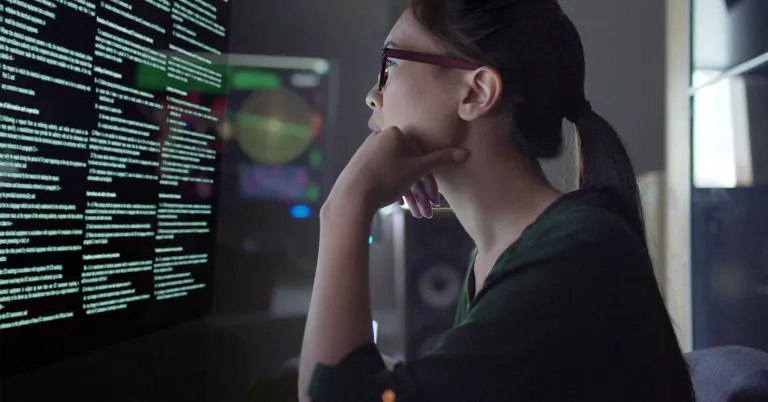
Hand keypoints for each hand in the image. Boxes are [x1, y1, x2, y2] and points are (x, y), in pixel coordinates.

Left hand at [328, 127, 466, 214]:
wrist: (350, 196)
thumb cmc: (385, 179)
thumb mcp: (416, 170)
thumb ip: (440, 160)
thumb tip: (463, 152)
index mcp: (395, 133)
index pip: (422, 154)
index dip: (431, 180)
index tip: (435, 199)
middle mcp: (382, 138)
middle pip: (410, 165)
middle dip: (421, 191)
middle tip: (427, 211)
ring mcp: (370, 151)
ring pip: (398, 173)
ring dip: (411, 195)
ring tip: (417, 214)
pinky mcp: (362, 165)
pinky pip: (385, 175)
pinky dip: (396, 189)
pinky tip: (400, 205)